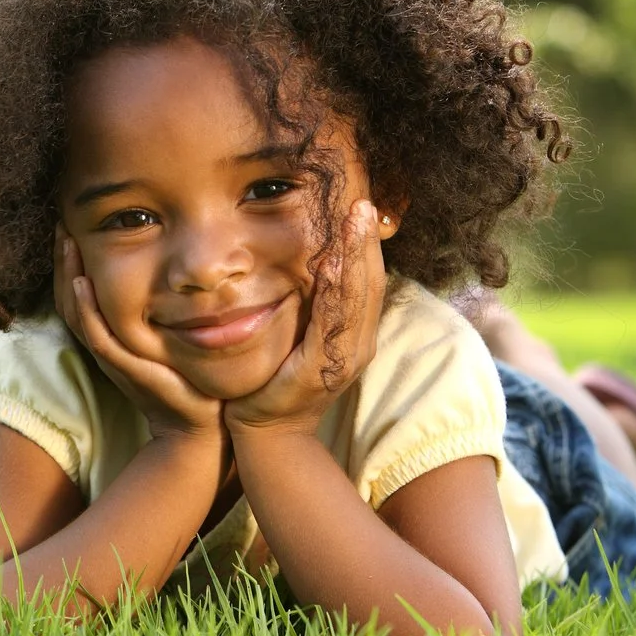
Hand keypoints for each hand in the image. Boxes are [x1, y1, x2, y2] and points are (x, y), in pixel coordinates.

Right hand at [54, 225, 226, 447]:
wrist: (200, 423)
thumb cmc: (188, 378)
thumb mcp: (169, 334)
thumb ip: (163, 308)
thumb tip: (175, 270)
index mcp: (111, 335)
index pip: (78, 292)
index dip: (70, 261)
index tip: (72, 226)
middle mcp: (105, 344)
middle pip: (68, 296)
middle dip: (63, 259)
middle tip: (62, 224)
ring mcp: (112, 356)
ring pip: (76, 310)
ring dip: (68, 275)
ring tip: (67, 242)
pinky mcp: (124, 367)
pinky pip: (95, 334)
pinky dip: (85, 308)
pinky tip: (82, 281)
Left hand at [224, 199, 387, 435]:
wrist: (266, 433)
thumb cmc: (276, 381)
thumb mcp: (299, 336)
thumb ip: (310, 306)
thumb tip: (312, 263)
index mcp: (355, 334)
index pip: (367, 280)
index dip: (367, 244)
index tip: (362, 207)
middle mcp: (358, 344)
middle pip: (370, 283)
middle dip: (366, 241)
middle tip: (364, 202)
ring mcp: (343, 359)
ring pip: (356, 298)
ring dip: (356, 256)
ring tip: (355, 220)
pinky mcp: (320, 370)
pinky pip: (330, 324)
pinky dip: (333, 293)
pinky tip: (330, 266)